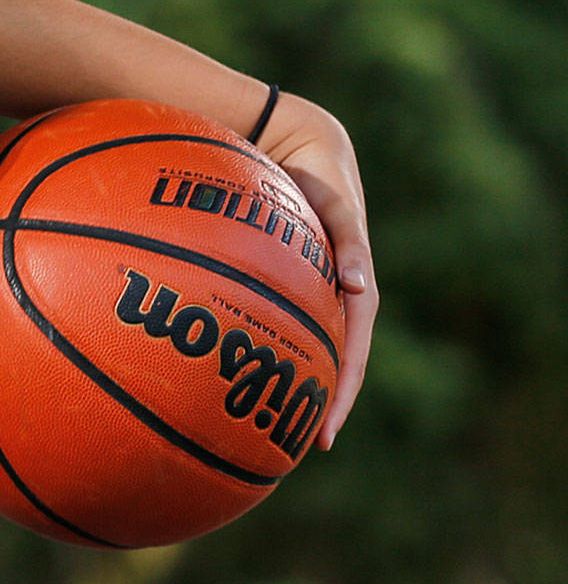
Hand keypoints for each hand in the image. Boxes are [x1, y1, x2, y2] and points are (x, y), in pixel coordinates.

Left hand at [253, 92, 376, 448]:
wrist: (290, 136)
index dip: (340, 391)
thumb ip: (348, 236)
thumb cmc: (315, 169)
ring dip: (286, 379)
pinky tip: (222, 366)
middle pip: (325, 358)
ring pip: (295, 342)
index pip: (349, 349)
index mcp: (348, 283)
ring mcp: (302, 285)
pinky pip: (265, 315)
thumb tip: (362, 287)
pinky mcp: (276, 275)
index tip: (324, 432)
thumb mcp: (334, 200)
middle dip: (318, 401)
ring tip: (265, 422)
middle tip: (300, 446)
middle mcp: (326, 291)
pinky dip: (254, 342)